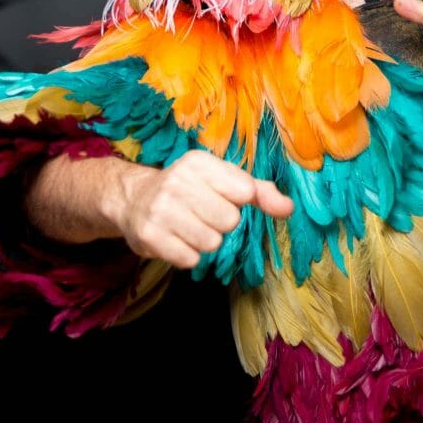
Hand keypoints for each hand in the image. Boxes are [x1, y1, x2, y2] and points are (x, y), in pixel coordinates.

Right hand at [105, 148, 293, 270]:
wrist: (133, 199)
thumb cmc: (189, 189)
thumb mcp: (222, 180)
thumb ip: (259, 192)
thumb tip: (288, 208)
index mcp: (199, 162)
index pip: (244, 191)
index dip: (239, 201)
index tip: (226, 198)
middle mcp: (177, 181)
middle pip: (229, 221)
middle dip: (221, 225)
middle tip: (203, 215)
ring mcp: (161, 208)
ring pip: (212, 242)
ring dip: (205, 242)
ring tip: (189, 228)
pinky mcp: (150, 235)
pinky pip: (191, 259)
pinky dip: (188, 255)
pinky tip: (176, 240)